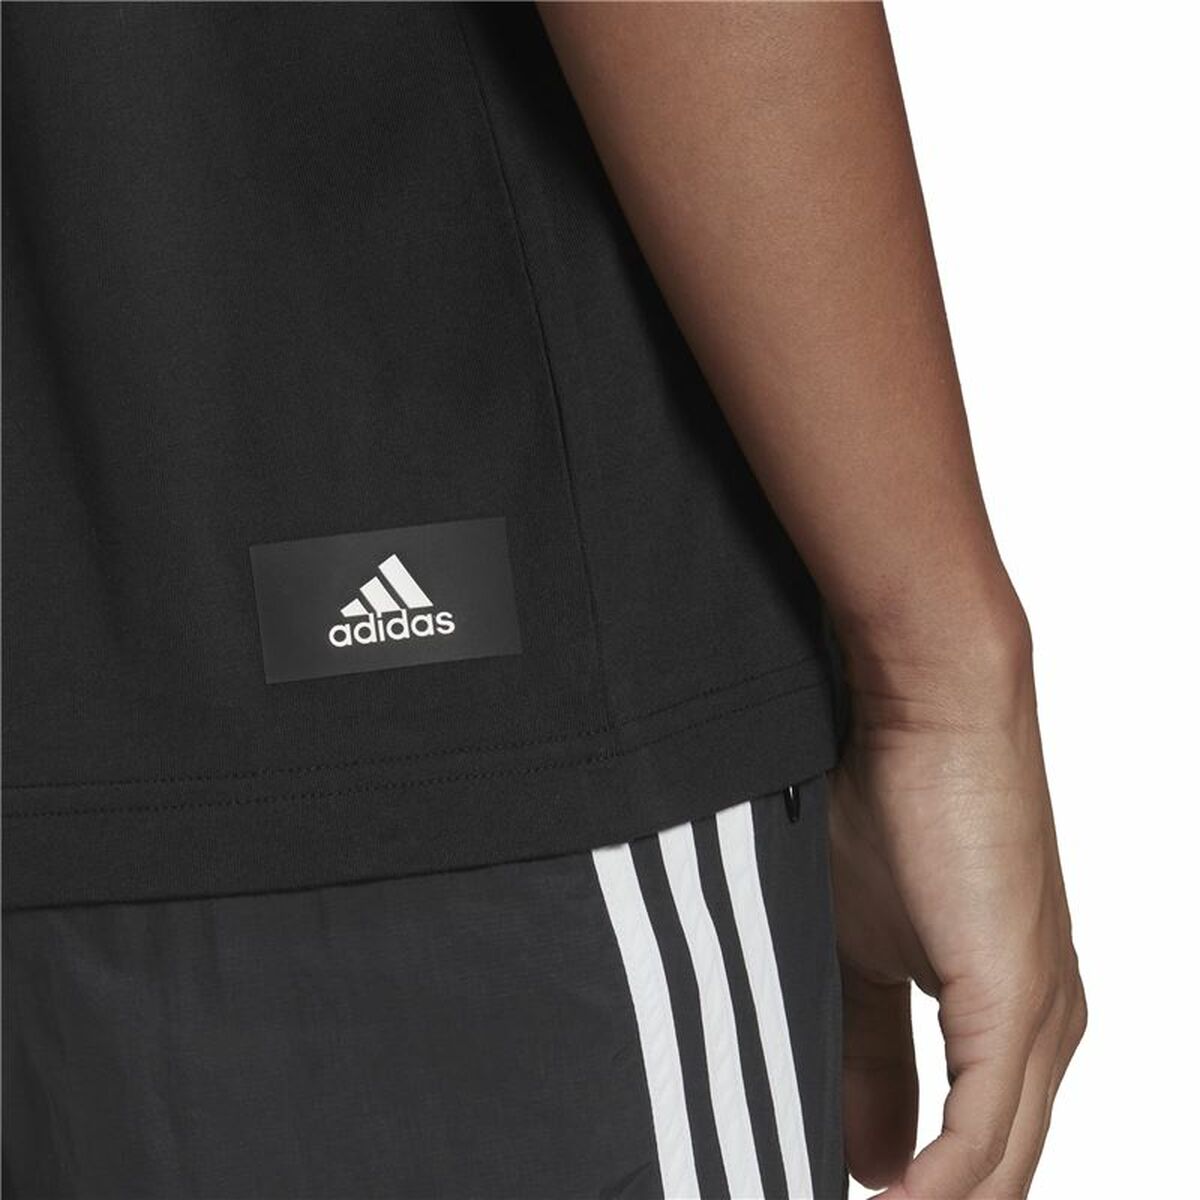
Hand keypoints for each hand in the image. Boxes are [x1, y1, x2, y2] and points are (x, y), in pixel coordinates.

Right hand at [830, 626, 1085, 1197]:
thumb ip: (866, 1045)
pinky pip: (985, 1132)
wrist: (926, 708)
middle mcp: (1043, 1031)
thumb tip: (860, 1148)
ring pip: (998, 1169)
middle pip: (994, 1174)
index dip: (914, 1191)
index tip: (829, 1190)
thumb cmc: (889, 804)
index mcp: (1009, 1019)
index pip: (971, 1148)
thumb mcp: (859, 947)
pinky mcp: (1018, 999)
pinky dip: (943, 1186)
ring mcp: (1038, 1018)